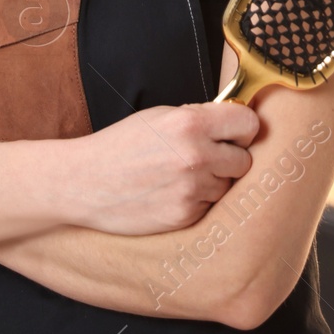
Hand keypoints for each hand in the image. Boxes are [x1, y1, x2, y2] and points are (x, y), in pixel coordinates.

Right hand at [67, 102, 259, 235]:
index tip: (234, 134)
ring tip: (180, 177)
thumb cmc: (120, 146)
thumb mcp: (159, 117)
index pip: (249, 124)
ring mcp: (191, 190)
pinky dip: (196, 202)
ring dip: (212, 182)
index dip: (242, 130)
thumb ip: (199, 118)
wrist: (84, 183)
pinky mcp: (184, 216)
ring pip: (227, 187)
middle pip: (244, 160)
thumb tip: (235, 125)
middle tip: (204, 158)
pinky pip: (208, 207)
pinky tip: (170, 194)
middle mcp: (196, 156)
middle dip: (229, 159)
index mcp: (190, 123)